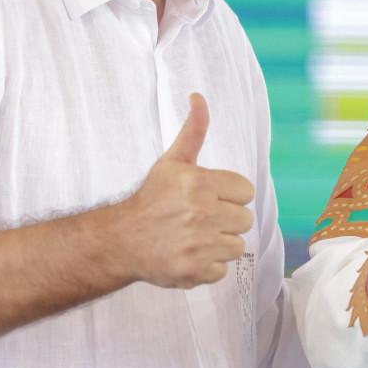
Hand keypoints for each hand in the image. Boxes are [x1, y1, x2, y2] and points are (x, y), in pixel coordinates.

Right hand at [112, 92, 253, 288]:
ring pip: (237, 246)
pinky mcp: (196, 270)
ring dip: (220, 244)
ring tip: (195, 237)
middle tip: (200, 219)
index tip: (209, 198)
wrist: (121, 240)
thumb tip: (199, 97)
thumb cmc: (151, 199)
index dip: (229, 196)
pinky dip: (208, 266)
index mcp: (201, 183)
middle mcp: (203, 213)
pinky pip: (222, 269)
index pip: (246, 191)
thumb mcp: (172, 162)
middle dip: (226, 220)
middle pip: (245, 220)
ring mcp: (200, 244)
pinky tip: (190, 254)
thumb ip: (193, 130)